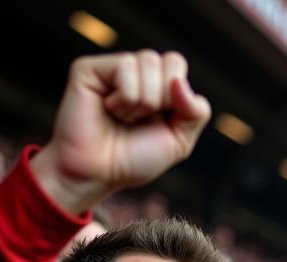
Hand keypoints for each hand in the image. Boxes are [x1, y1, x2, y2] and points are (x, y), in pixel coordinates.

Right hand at [30, 51, 210, 214]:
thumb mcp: (179, 142)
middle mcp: (135, 72)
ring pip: (149, 62)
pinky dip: (125, 98)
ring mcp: (112, 68)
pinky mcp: (90, 68)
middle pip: (171, 62)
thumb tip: (180, 82)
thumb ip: (196, 113)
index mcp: (156, 84)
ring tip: (121, 117)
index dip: (177, 99)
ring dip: (141, 102)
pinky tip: (108, 108)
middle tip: (137, 121)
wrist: (97, 174)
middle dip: (162, 101)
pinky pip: (126, 67)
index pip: (177, 65)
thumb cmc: (133, 161)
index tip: (157, 122)